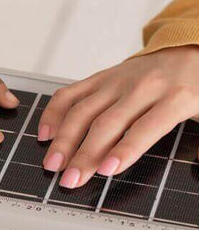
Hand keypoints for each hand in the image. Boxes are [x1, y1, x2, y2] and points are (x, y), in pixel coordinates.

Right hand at [39, 46, 198, 187]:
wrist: (190, 49)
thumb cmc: (195, 89)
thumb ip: (192, 144)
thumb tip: (186, 174)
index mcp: (176, 97)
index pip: (145, 127)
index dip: (125, 150)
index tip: (106, 170)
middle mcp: (143, 86)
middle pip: (106, 123)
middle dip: (84, 155)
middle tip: (70, 180)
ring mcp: (118, 80)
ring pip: (83, 110)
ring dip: (63, 140)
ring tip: (52, 164)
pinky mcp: (100, 77)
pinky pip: (70, 93)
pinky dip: (53, 113)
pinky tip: (45, 134)